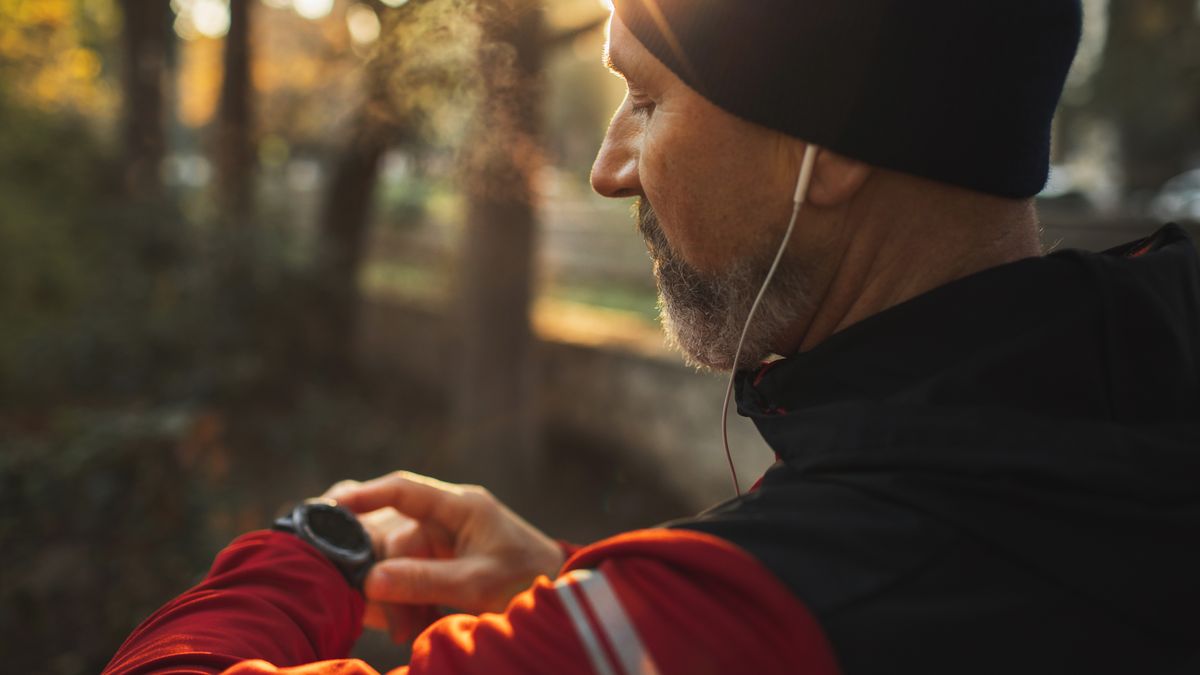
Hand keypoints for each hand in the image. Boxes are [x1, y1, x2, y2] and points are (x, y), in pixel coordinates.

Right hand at [324, 472, 564, 642]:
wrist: (559, 603)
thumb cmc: (527, 581)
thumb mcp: (479, 584)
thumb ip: (426, 580)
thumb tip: (370, 581)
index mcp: (460, 507)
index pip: (402, 489)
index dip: (364, 495)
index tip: (330, 508)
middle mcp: (444, 520)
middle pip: (389, 540)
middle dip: (384, 582)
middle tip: (392, 623)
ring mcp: (439, 544)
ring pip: (392, 566)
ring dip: (394, 600)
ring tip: (407, 630)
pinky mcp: (436, 569)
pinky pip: (402, 582)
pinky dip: (402, 607)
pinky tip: (408, 628)